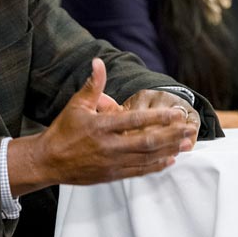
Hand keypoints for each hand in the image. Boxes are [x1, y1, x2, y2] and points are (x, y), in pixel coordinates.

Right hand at [7, 58, 195, 194]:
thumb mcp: (76, 104)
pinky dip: (156, 166)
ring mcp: (112, 163)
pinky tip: (170, 159)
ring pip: (146, 157)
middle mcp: (109, 146)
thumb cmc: (64, 130)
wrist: (48, 161)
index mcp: (101, 126)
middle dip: (171, 135)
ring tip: (187, 143)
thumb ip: (93, 84)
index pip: (134, 120)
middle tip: (189, 128)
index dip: (157, 117)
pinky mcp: (112, 175)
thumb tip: (98, 62)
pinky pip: (139, 171)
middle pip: (147, 141)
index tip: (175, 113)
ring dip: (169, 150)